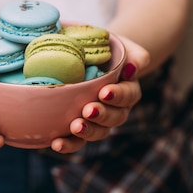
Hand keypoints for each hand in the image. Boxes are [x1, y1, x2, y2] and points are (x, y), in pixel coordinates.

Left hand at [50, 35, 148, 152]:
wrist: (96, 57)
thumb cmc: (112, 51)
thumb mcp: (126, 48)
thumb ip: (136, 57)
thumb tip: (132, 68)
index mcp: (128, 90)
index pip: (127, 96)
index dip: (117, 96)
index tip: (104, 92)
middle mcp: (117, 109)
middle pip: (114, 118)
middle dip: (101, 115)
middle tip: (88, 110)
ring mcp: (99, 120)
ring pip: (98, 132)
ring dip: (87, 131)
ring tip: (75, 127)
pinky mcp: (82, 126)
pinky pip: (78, 140)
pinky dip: (68, 143)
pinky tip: (56, 143)